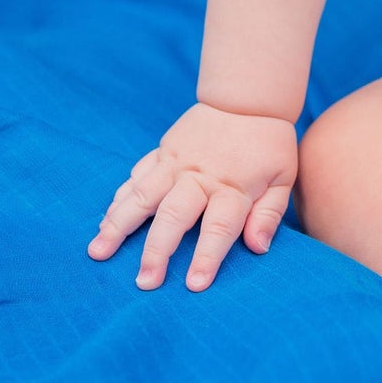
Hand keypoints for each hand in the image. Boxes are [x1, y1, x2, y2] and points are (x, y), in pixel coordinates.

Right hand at [87, 102, 298, 291]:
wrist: (247, 97)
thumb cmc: (268, 144)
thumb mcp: (283, 178)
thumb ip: (269, 214)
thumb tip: (258, 248)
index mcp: (233, 187)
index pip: (219, 227)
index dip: (206, 257)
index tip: (193, 286)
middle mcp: (200, 176)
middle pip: (174, 216)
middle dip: (157, 251)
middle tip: (144, 282)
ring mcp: (177, 163)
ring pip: (143, 196)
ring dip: (119, 225)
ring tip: (98, 252)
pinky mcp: (163, 152)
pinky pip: (137, 176)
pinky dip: (120, 198)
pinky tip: (105, 220)